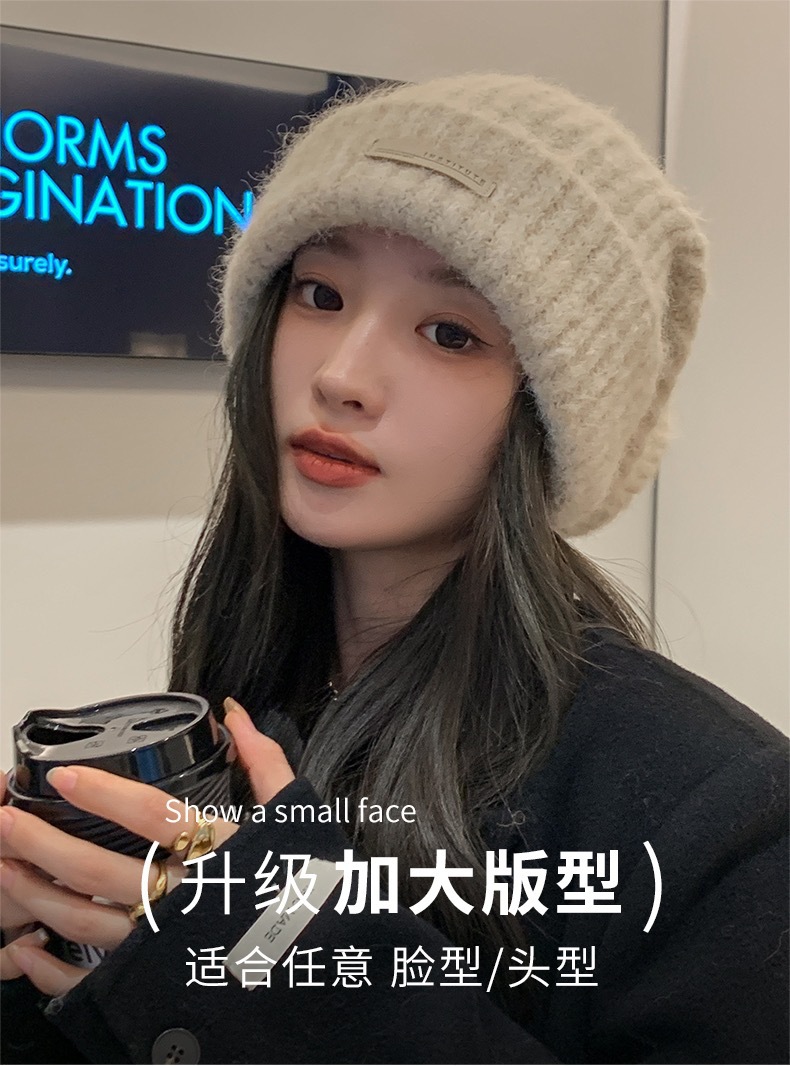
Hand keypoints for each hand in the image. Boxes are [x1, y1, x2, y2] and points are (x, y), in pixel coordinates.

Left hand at [0, 697, 294, 995]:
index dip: (104, 794)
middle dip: (44, 843)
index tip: (65, 776)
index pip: (153, 816)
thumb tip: (236, 715)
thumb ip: (264, 761)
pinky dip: (53, 969)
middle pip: (102, 870)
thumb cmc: (312, 893)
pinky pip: (95, 980)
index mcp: (222, 853)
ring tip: (4, 867)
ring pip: (88, 921)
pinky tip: (26, 947)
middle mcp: (188, 900)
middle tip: (6, 820)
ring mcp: (169, 946)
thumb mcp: (297, 816)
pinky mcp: (159, 983)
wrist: (327, 969)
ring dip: (36, 894)